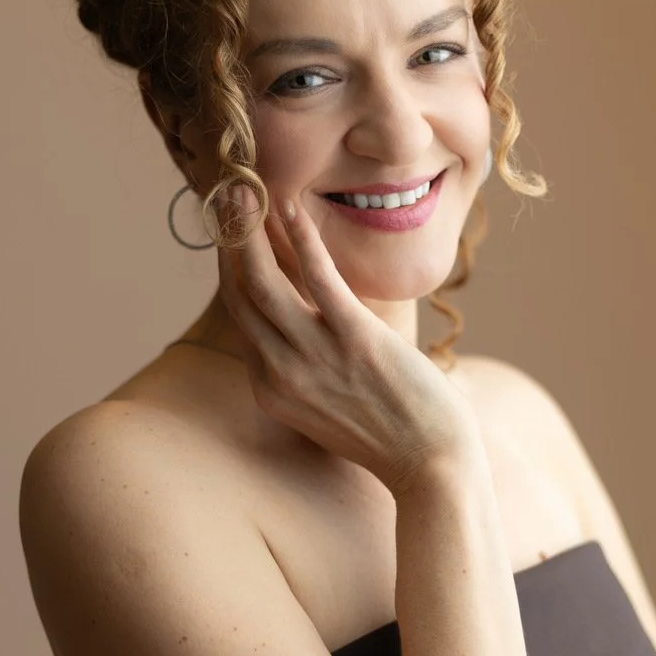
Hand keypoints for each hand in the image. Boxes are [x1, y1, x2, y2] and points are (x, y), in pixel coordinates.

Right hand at [216, 182, 477, 496]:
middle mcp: (282, 374)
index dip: (231, 269)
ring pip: (263, 282)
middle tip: (224, 195)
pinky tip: (291, 208)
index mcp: (271, 389)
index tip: (231, 231)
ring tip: (245, 191)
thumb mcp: (327, 409)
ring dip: (249, 231)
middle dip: (228, 241)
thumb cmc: (389, 435)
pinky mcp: (354, 340)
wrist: (431, 465)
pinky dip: (301, 238)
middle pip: (240, 295)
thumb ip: (302, 371)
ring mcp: (315, 358)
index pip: (241, 318)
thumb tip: (299, 330)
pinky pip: (317, 278)